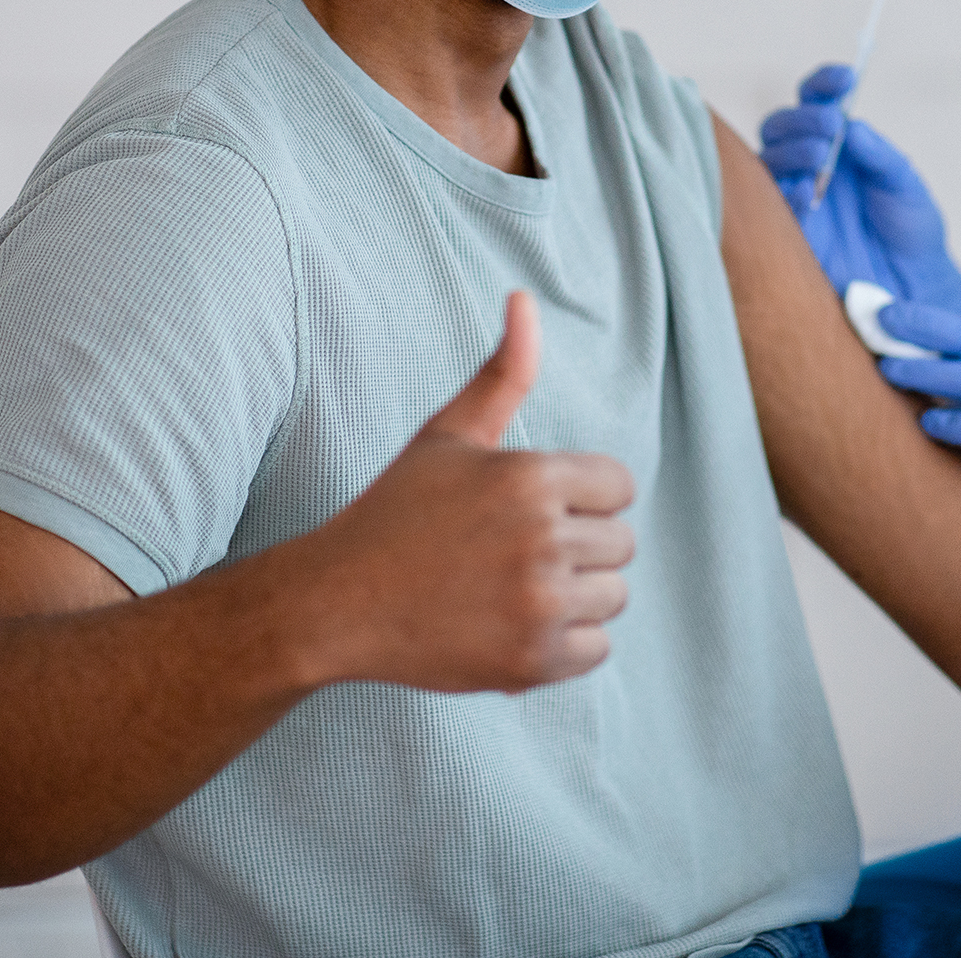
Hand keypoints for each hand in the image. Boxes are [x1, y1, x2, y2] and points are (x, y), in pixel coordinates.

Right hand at [311, 291, 635, 692]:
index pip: (619, 485)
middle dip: (580, 544)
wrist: (338, 602)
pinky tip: (513, 624)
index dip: (581, 495)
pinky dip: (565, 643)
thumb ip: (503, 371)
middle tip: (516, 550)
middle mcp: (541, 539)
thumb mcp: (449, 433)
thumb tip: (525, 297)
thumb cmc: (398, 510)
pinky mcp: (532, 663)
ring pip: (614, 596)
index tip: (534, 507)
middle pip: (621, 542)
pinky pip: (596, 649)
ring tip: (514, 586)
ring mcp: (537, 605)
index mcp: (530, 477)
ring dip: (575, 595)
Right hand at [759, 64, 960, 315]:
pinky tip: (804, 191)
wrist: (914, 286)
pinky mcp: (788, 231)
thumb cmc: (911, 230)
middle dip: (802, 118)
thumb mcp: (905, 186)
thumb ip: (880, 156)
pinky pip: (769, 205)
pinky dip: (784, 192)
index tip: (845, 78)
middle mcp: (809, 164)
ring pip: (768, 158)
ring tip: (820, 155)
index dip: (824, 85)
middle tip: (830, 125)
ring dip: (792, 149)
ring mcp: (794, 196)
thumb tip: (852, 126)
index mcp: (838, 144)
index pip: (817, 101)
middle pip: (781, 126)